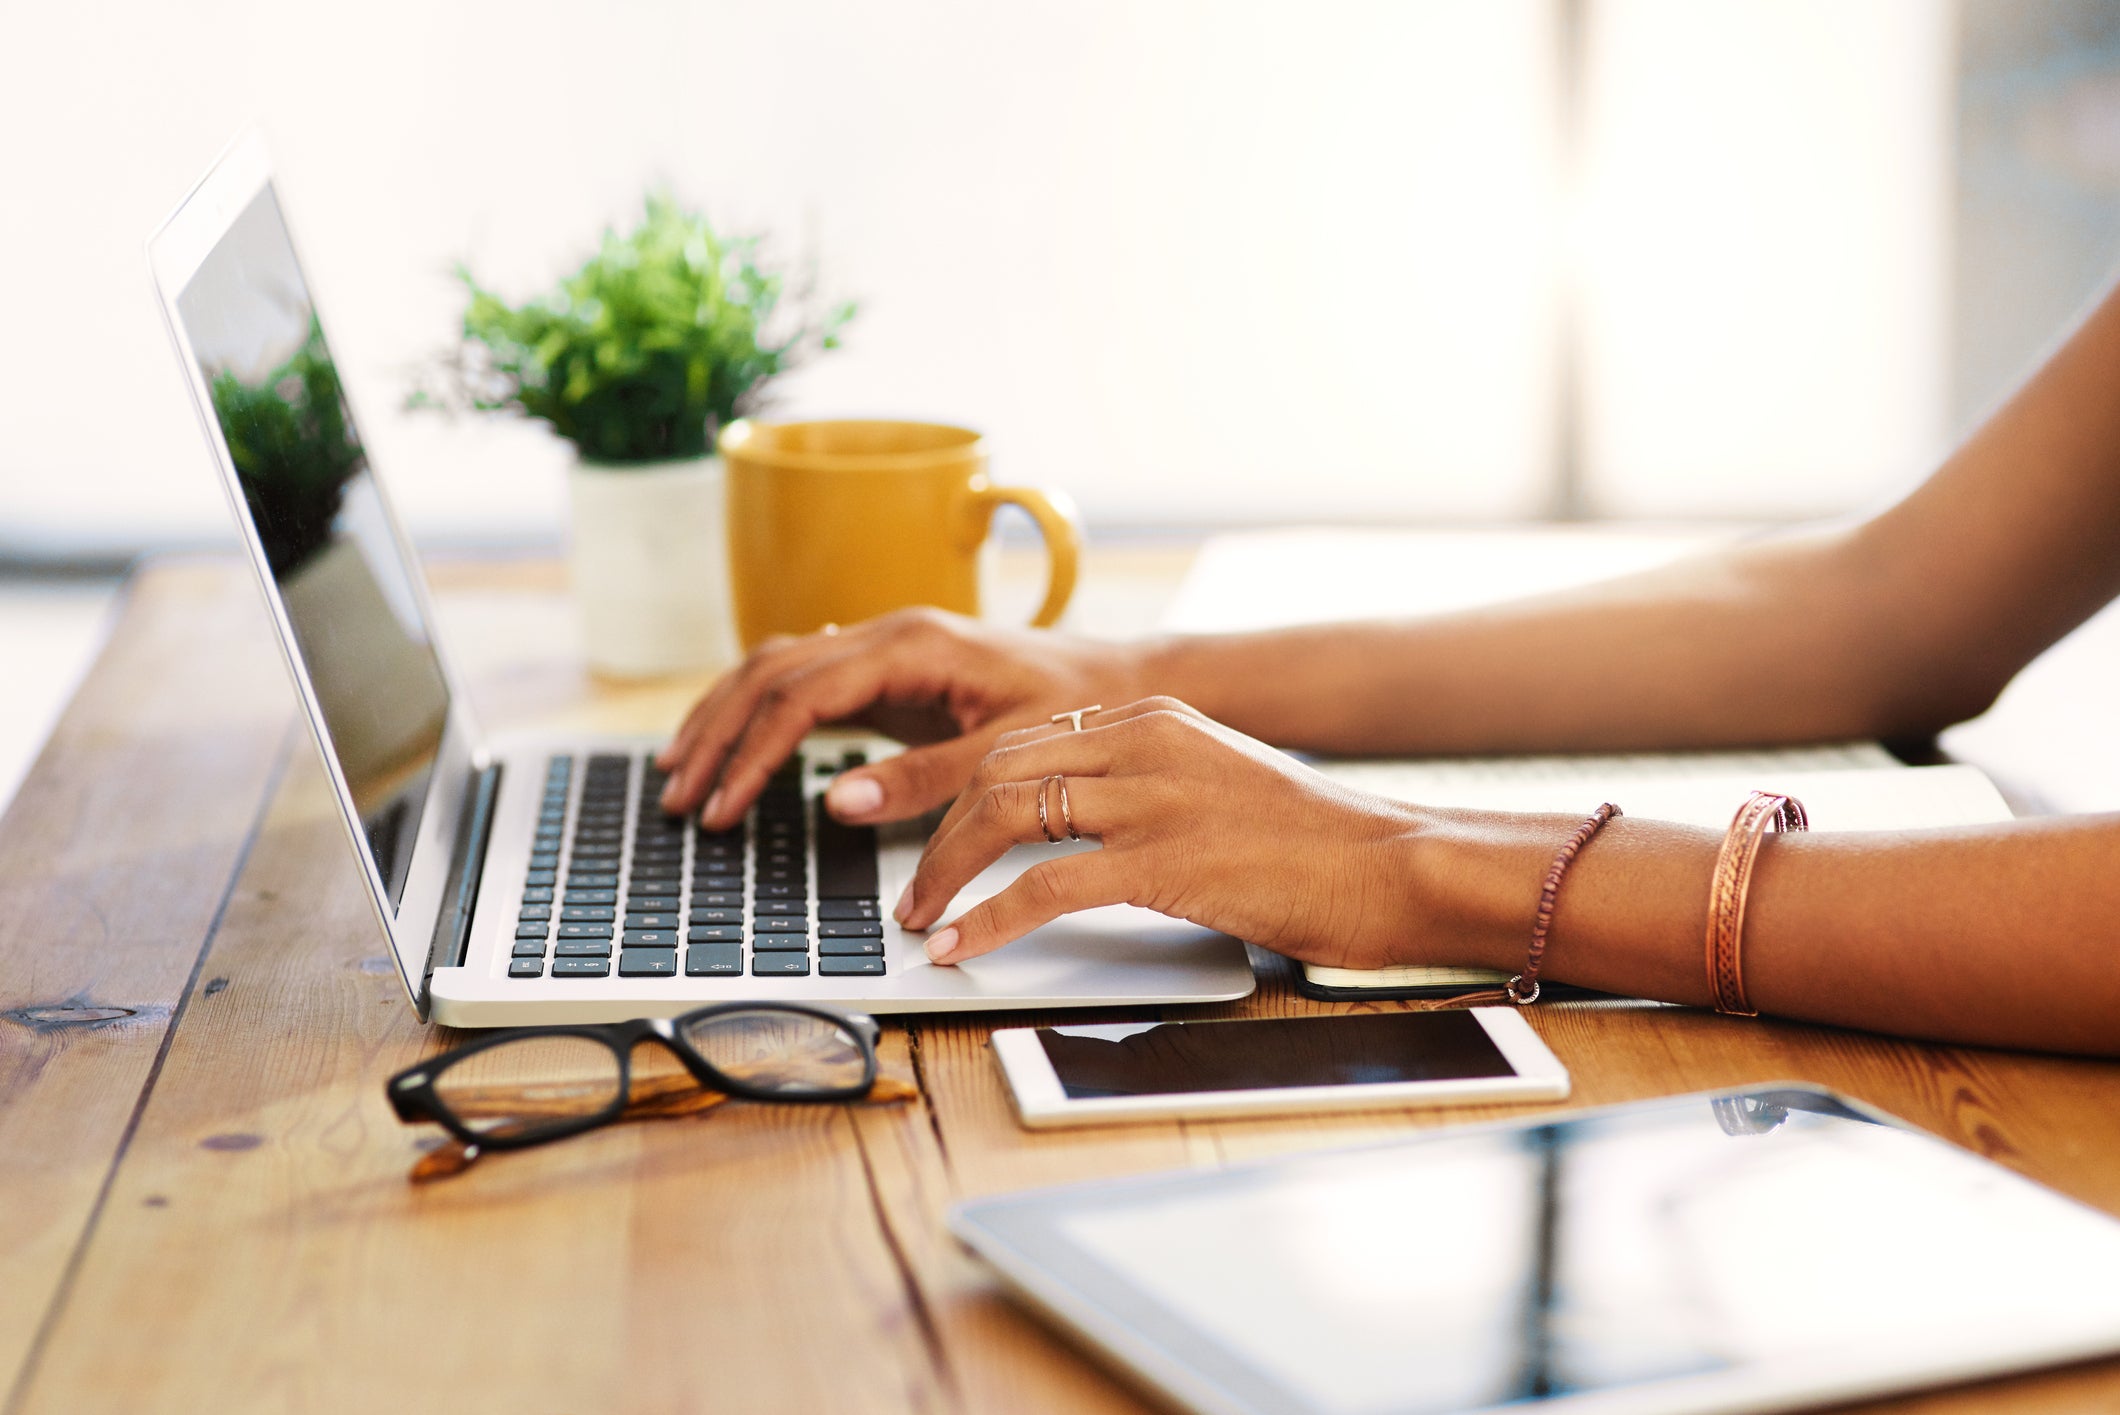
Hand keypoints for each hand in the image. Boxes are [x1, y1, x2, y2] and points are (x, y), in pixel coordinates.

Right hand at [657, 609, 1150, 830]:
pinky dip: (758, 710)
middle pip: (769, 672)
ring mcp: (885, 645)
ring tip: (682, 772)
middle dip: (717, 734)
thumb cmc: (1077, 709)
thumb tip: (839, 801)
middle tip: (680, 797)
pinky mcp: (889, 668)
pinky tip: (733, 742)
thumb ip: (926, 778)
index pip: (801, 694)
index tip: (723, 808)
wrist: (1120, 681)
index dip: (752, 754)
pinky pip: (803, 678)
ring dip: (723, 717)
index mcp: (913, 644)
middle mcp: (889, 632)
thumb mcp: (1008, 752)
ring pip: (776, 666)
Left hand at [899, 697, 1450, 969]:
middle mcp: (1145, 743)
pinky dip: (988, 918)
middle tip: (913, 890)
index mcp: (1153, 718)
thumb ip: (1147, 784)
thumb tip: (1070, 826)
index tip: (934, 839)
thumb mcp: (1216, 782)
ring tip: (921, 920)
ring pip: (1006, 815)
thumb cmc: (1313, 842)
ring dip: (945, 873)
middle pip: (999, 771)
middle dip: (938, 834)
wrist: (1392, 864)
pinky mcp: (1166, 860)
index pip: (1023, 742)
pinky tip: (962, 946)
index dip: (962, 794)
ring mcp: (1154, 798)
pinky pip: (1044, 886)